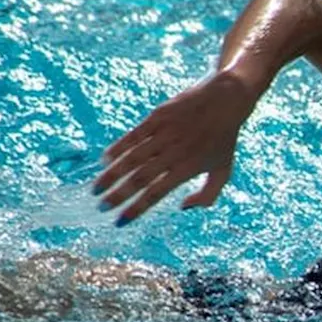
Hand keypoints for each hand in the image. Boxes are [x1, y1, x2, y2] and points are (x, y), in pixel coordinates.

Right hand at [93, 70, 259, 225]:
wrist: (225, 100)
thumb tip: (183, 208)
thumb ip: (208, 195)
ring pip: (132, 158)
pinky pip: (133, 135)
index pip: (156, 193)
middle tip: (101, 207)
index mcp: (188, 168)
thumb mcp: (223, 171)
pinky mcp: (157, 117)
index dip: (136, 208)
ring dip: (111, 175)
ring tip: (96, 189)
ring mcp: (164, 134)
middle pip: (139, 178)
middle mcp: (174, 153)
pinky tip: (104, 161)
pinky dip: (117, 148)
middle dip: (118, 195)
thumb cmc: (223, 140)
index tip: (120, 221)